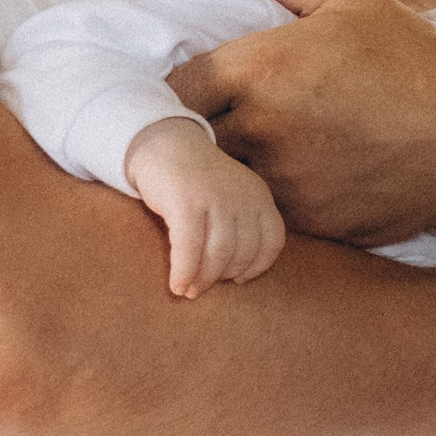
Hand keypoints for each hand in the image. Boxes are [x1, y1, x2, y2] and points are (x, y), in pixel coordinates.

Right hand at [122, 117, 286, 297]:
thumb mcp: (232, 196)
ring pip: (218, 254)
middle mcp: (242, 196)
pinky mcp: (186, 203)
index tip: (238, 280)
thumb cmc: (197, 183)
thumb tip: (238, 277)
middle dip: (222, 276)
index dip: (257, 267)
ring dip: (203, 280)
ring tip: (189, 290)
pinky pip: (189, 249)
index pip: (272, 242)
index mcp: (259, 196)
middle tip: (203, 287)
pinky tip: (177, 285)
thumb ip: (242, 226)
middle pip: (242, 253)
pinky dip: (184, 272)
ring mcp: (216, 198)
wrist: (163, 145)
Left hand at [174, 0, 435, 289]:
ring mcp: (283, 183)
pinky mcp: (307, 225)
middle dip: (202, 129)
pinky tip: (306, 175)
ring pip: (225, 179)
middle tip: (231, 117)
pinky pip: (263, 212)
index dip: (182, 88)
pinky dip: (272, 198)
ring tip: (272, 146)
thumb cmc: (414, 58)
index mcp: (259, 67)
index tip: (203, 86)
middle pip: (191, 138)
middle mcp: (261, 129)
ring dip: (234, 167)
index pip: (173, 87)